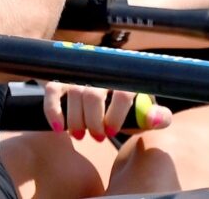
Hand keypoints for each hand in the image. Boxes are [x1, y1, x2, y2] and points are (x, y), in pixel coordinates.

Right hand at [41, 81, 170, 141]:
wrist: (112, 95)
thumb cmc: (131, 107)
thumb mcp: (145, 112)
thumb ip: (156, 117)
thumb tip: (155, 119)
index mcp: (127, 76)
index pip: (122, 92)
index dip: (115, 115)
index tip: (111, 132)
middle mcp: (103, 70)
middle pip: (94, 94)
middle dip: (93, 121)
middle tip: (97, 138)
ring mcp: (81, 73)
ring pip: (74, 93)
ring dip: (75, 119)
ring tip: (80, 135)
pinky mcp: (63, 78)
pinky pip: (53, 91)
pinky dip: (53, 110)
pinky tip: (59, 128)